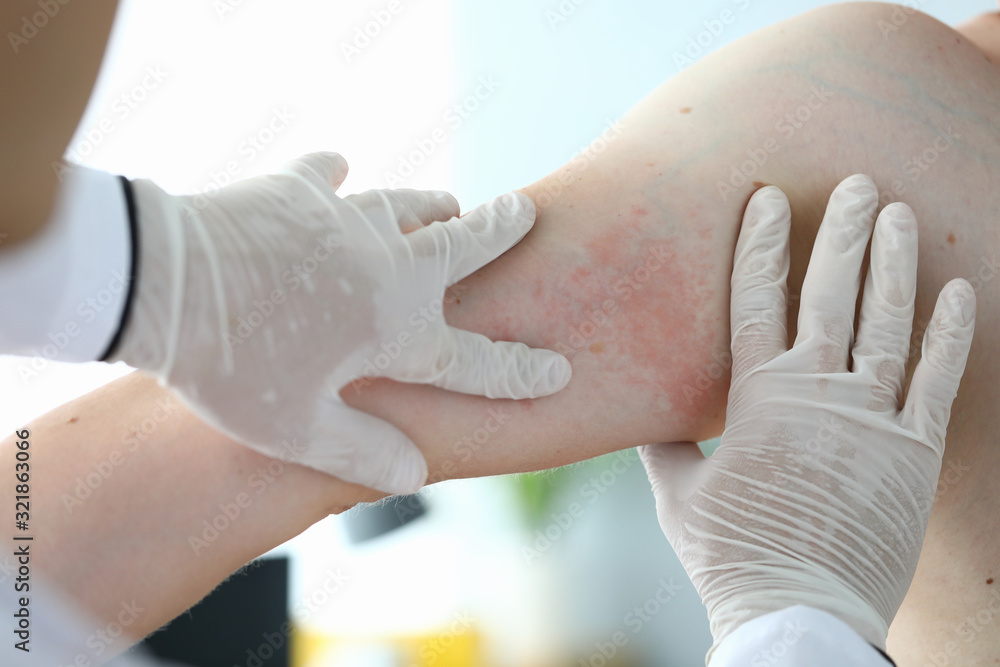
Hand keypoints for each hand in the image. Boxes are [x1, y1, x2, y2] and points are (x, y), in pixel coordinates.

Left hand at [110, 152, 571, 492]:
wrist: (165, 285)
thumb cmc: (233, 368)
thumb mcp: (297, 432)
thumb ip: (364, 453)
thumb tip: (416, 474)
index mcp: (396, 332)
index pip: (477, 360)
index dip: (522, 372)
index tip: (560, 370)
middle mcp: (388, 269)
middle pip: (464, 245)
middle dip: (502, 230)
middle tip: (527, 211)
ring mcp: (345, 221)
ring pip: (410, 204)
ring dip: (434, 206)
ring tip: (450, 204)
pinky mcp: (296, 191)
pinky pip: (327, 175)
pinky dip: (336, 173)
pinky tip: (340, 168)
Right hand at [640, 175, 974, 653]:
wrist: (797, 610)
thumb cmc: (730, 554)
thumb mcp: (676, 495)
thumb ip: (664, 446)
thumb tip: (638, 420)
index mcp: (755, 396)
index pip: (755, 298)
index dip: (761, 243)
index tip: (769, 197)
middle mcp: (815, 391)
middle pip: (829, 292)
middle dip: (841, 231)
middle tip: (858, 183)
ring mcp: (870, 417)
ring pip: (887, 321)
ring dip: (895, 263)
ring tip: (900, 214)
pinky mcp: (913, 450)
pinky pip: (938, 379)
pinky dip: (951, 334)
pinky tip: (959, 291)